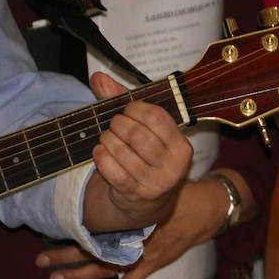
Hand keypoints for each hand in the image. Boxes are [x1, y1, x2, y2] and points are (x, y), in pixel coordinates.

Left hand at [37, 177, 226, 278]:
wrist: (204, 209)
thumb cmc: (176, 193)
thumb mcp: (150, 184)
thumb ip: (128, 184)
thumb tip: (103, 168)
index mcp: (128, 218)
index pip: (92, 226)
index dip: (70, 229)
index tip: (49, 228)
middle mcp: (130, 237)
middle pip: (91, 249)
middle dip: (64, 254)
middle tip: (40, 259)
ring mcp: (140, 254)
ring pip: (104, 268)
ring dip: (79, 275)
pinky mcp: (152, 264)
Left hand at [82, 72, 192, 231]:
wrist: (147, 201)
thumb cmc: (146, 156)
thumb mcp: (144, 129)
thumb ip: (122, 100)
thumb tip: (98, 78)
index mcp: (181, 146)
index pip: (157, 117)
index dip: (135, 108)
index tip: (126, 110)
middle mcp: (173, 166)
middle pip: (138, 134)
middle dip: (118, 125)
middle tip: (114, 126)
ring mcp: (156, 182)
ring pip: (122, 151)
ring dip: (107, 140)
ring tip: (107, 140)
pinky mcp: (137, 193)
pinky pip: (112, 170)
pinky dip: (101, 157)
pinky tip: (101, 153)